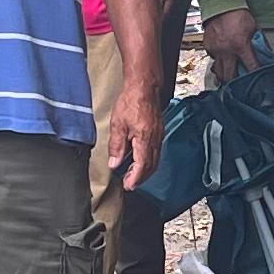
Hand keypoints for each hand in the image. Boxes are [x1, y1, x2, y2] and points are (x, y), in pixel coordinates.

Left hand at [101, 80, 161, 196]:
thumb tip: (114, 163)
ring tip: (133, 175)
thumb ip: (116, 146)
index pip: (142, 166)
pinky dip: (149, 161)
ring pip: (155, 160)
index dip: (135, 178)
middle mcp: (155, 140)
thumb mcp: (118, 124)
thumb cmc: (131, 101)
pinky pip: (156, 152)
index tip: (128, 186)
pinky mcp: (159, 131)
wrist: (144, 87)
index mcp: (145, 139)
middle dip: (141, 178)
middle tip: (130, 184)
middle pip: (151, 166)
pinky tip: (140, 160)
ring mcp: (159, 136)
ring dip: (145, 170)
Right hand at [204, 7, 262, 81]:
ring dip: (225, 76)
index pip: (251, 67)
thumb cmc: (239, 15)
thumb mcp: (253, 28)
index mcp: (240, 46)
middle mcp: (227, 51)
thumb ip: (256, 42)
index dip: (256, 76)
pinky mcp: (208, 46)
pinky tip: (223, 61)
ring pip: (218, 71)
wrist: (221, 4)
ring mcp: (216, 50)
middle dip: (235, 84)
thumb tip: (263, 54)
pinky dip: (218, 62)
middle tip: (240, 87)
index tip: (258, 82)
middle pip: (230, 76)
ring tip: (230, 80)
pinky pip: (213, 59)